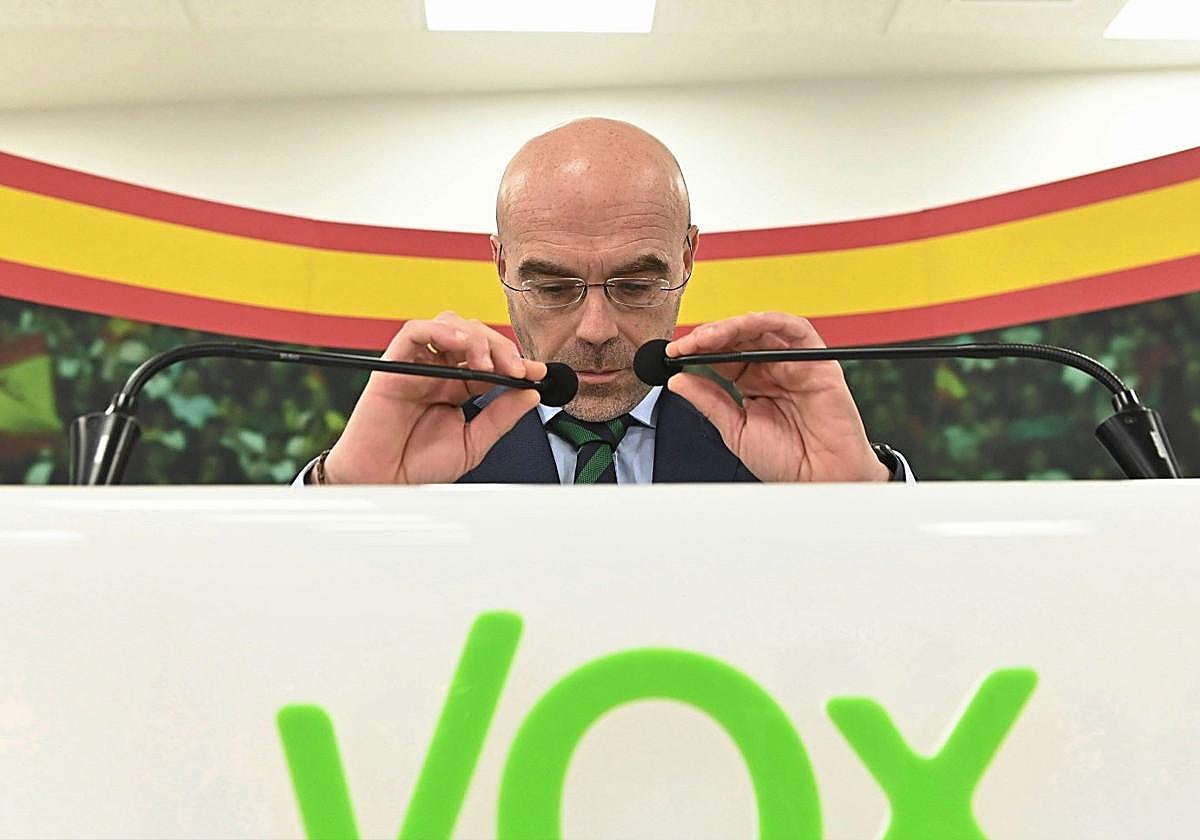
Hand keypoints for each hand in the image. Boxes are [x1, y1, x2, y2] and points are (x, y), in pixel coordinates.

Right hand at [322, 312, 545, 483]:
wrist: (383, 483)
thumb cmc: (417, 466)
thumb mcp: (472, 444)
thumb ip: (500, 417)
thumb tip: (530, 394)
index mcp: (457, 388)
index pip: (491, 360)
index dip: (516, 361)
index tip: (537, 372)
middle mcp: (439, 372)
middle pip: (474, 336)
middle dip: (501, 347)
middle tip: (517, 369)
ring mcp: (417, 366)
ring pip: (448, 325)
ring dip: (475, 337)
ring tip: (488, 363)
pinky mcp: (394, 366)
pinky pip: (414, 332)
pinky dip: (441, 331)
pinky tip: (461, 346)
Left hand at [666, 312, 888, 482]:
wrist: (820, 481)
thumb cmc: (788, 461)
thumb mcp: (736, 431)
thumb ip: (710, 402)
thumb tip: (678, 380)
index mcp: (753, 383)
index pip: (721, 355)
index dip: (696, 350)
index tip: (673, 354)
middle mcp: (772, 369)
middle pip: (738, 337)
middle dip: (709, 336)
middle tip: (686, 344)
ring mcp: (793, 363)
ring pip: (762, 327)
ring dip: (732, 326)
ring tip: (707, 337)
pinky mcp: (817, 360)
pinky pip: (795, 329)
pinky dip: (768, 320)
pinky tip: (744, 326)